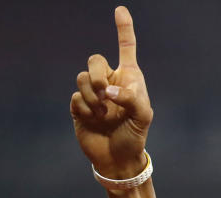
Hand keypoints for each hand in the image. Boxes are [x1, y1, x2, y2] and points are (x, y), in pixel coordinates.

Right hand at [70, 6, 152, 178]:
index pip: (126, 48)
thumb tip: (108, 90)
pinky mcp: (80, 107)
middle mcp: (109, 82)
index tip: (120, 9)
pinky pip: (77, 97)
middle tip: (106, 93)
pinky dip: (86, 109)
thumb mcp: (143, 117)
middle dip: (98, 74)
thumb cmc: (135, 136)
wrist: (118, 158)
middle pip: (95, 60)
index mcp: (129, 79)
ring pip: (83, 78)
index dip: (123, 29)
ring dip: (93, 97)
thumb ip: (131, 99)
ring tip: (104, 114)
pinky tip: (95, 120)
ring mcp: (93, 94)